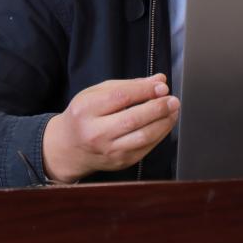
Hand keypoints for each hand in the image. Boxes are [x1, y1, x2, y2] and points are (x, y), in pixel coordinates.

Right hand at [42, 73, 179, 183]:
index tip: (162, 86)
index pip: (121, 97)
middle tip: (173, 100)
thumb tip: (158, 80)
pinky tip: (165, 123)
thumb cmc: (84, 115)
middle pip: (133, 119)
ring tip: (173, 111)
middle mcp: (95, 132)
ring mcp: (108, 150)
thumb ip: (128, 86)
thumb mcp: (96, 93)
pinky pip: (146, 147)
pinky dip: (160, 134)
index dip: (145, 91)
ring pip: (143, 137)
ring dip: (164, 122)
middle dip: (158, 108)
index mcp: (86, 109)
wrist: (68, 147)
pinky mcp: (120, 161)